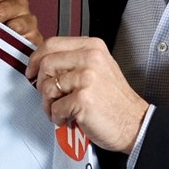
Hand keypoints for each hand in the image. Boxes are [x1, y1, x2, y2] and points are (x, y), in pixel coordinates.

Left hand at [26, 36, 148, 152]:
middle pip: (46, 64)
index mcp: (92, 47)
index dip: (36, 58)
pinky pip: (55, 107)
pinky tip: (68, 118)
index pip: (52, 44)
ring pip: (48, 86)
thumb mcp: (99, 68)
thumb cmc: (115, 101)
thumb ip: (74, 60)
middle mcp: (90, 58)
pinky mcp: (83, 98)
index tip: (32, 70)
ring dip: (49, 104)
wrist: (136, 125)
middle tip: (49, 96)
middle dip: (41, 84)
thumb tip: (42, 62)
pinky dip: (57, 117)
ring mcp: (87, 77)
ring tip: (61, 110)